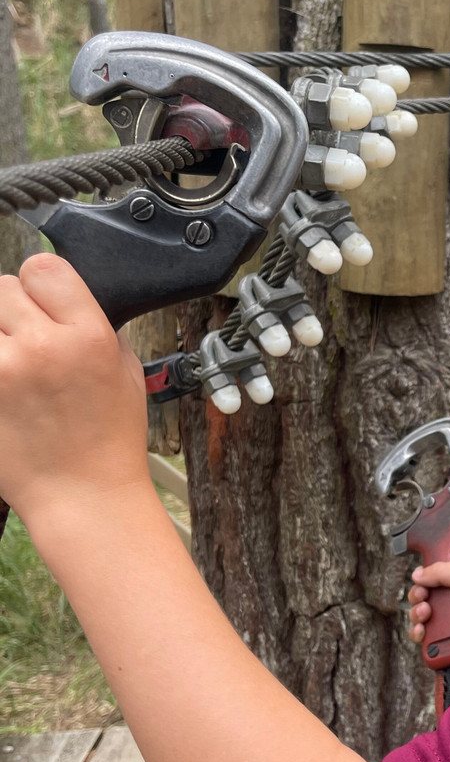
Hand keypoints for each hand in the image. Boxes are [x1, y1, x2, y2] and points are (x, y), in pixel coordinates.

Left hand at [0, 254, 149, 526]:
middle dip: (12, 312)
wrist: (84, 493)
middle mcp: (42, 347)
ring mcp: (2, 372)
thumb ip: (94, 327)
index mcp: (88, 336)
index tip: (43, 302)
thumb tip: (63, 299)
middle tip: (26, 342)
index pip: (41, 268)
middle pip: (1, 289)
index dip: (40, 284)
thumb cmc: (109, 438)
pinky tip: (6, 385)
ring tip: (12, 365)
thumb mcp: (126, 371)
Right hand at [408, 560, 449, 660]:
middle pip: (424, 600)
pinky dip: (424, 638)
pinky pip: (432, 640)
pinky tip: (424, 635)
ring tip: (424, 621)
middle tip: (424, 606)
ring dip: (417, 620)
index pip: (432, 579)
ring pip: (424, 621)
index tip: (421, 588)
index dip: (422, 583)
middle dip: (418, 603)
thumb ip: (442, 571)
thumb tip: (417, 574)